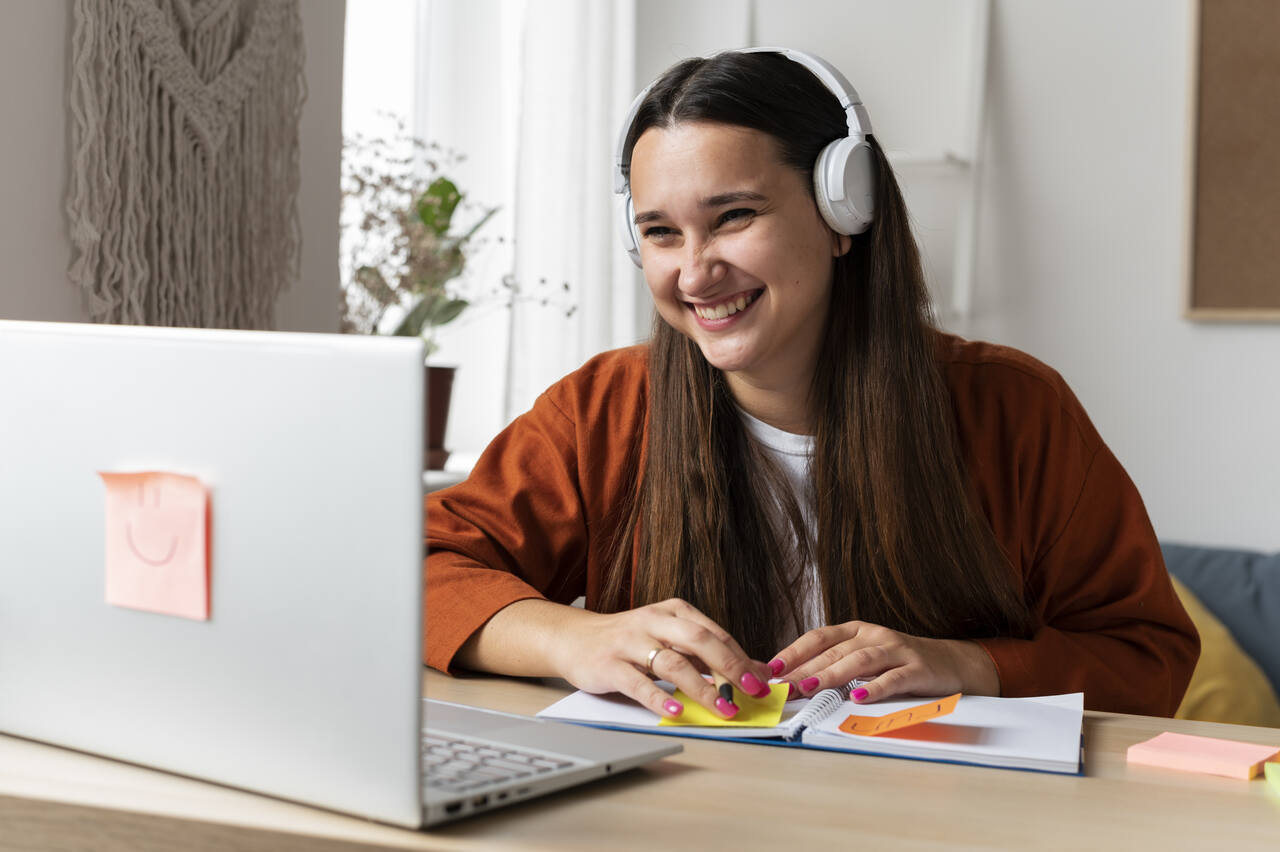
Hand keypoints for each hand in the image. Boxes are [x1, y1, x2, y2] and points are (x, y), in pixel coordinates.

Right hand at [549, 598, 773, 719]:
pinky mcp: (609, 665)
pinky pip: (638, 683)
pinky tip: (677, 711)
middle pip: (699, 640)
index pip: (715, 633)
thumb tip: (749, 672)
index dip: (742, 657)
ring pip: (672, 663)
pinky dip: (660, 698)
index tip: (762, 680)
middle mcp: (653, 622)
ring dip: (702, 688)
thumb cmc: (628, 641)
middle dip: (730, 667)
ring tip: (722, 708)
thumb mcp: (666, 637)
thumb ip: (702, 653)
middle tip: (751, 690)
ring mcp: (630, 642)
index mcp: (673, 611)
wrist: (575, 639)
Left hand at [768, 621, 999, 702]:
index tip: (772, 669)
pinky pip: (893, 678)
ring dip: (833, 674)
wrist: (950, 663)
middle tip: (784, 687)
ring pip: (859, 661)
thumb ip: (834, 665)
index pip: (818, 638)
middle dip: (805, 670)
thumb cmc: (898, 663)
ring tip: (812, 687)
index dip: (794, 652)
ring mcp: (896, 650)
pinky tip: (859, 698)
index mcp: (855, 631)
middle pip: (834, 652)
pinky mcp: (917, 669)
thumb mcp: (864, 658)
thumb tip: (794, 683)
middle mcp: (873, 635)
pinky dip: (875, 687)